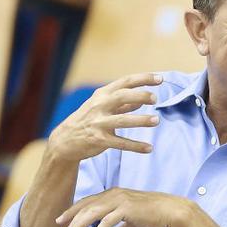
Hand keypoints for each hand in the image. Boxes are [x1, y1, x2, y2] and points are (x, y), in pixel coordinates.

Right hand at [48, 73, 162, 162]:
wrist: (65, 140)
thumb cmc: (88, 120)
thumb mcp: (102, 107)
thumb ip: (122, 105)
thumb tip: (141, 101)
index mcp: (102, 94)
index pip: (125, 82)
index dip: (143, 79)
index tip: (160, 78)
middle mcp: (99, 106)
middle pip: (121, 96)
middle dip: (140, 95)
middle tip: (155, 98)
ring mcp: (98, 123)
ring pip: (122, 120)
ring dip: (141, 120)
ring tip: (156, 120)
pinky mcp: (99, 140)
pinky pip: (120, 143)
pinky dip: (136, 146)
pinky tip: (149, 148)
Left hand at [56, 188, 191, 226]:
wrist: (171, 211)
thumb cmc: (153, 216)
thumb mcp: (131, 226)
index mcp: (114, 194)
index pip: (88, 202)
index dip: (74, 211)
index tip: (62, 221)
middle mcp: (114, 194)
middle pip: (86, 206)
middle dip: (71, 219)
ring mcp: (120, 200)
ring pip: (93, 213)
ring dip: (79, 226)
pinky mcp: (126, 209)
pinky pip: (107, 221)